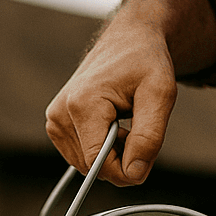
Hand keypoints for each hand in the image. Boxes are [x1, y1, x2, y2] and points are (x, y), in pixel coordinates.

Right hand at [46, 0, 215, 185]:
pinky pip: (82, 157)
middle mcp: (60, 113)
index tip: (146, 153)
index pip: (98, 165)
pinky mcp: (56, 125)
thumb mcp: (160, 95)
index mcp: (81, 105)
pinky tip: (111, 125)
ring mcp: (54, 120)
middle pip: (93, 168)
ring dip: (112, 155)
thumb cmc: (146, 62)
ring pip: (87, 166)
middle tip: (137, 129)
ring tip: (124, 124)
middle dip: (121, 160)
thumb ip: (148, 137)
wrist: (130, 40)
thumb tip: (134, 175)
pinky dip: (101, 150)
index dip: (126, 171)